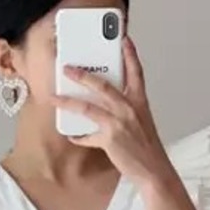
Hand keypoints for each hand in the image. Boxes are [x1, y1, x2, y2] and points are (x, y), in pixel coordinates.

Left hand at [54, 38, 173, 189]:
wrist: (154, 171)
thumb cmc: (147, 148)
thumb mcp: (141, 122)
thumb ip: (125, 110)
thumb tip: (104, 105)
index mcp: (140, 101)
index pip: (136, 72)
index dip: (130, 54)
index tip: (123, 38)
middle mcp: (129, 108)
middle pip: (102, 85)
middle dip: (82, 75)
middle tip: (67, 68)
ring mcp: (119, 122)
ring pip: (87, 107)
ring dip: (68, 101)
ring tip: (54, 97)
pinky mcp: (110, 138)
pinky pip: (87, 136)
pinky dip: (78, 136)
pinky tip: (71, 136)